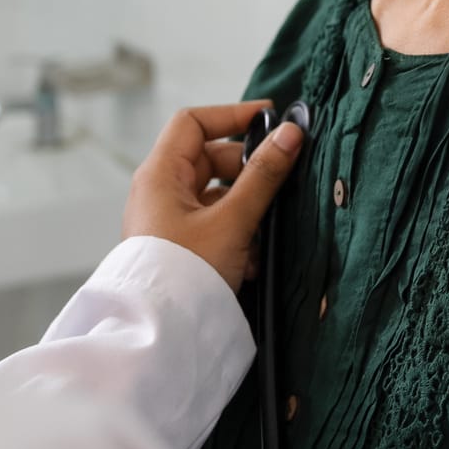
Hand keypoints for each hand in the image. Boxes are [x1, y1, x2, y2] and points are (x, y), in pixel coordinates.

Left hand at [123, 101, 303, 292]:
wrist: (161, 333)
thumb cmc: (184, 274)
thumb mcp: (232, 220)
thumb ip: (263, 175)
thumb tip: (289, 135)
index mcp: (160, 174)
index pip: (193, 123)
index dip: (231, 115)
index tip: (270, 119)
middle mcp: (159, 192)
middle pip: (209, 159)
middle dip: (246, 171)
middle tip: (277, 180)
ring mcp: (166, 220)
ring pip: (214, 196)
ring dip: (245, 209)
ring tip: (263, 232)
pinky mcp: (177, 247)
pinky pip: (212, 225)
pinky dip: (236, 233)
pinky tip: (251, 259)